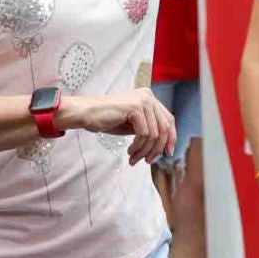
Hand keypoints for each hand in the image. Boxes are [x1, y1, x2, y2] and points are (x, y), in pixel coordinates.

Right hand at [57, 89, 175, 165]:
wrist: (87, 114)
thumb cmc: (107, 119)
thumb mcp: (133, 124)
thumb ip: (149, 128)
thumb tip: (165, 145)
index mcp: (149, 98)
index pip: (168, 119)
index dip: (171, 138)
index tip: (167, 153)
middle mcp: (148, 96)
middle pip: (164, 128)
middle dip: (157, 148)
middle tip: (147, 161)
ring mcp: (142, 100)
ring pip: (154, 134)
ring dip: (144, 151)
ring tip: (133, 158)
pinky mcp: (135, 108)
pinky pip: (144, 134)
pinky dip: (138, 147)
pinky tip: (129, 151)